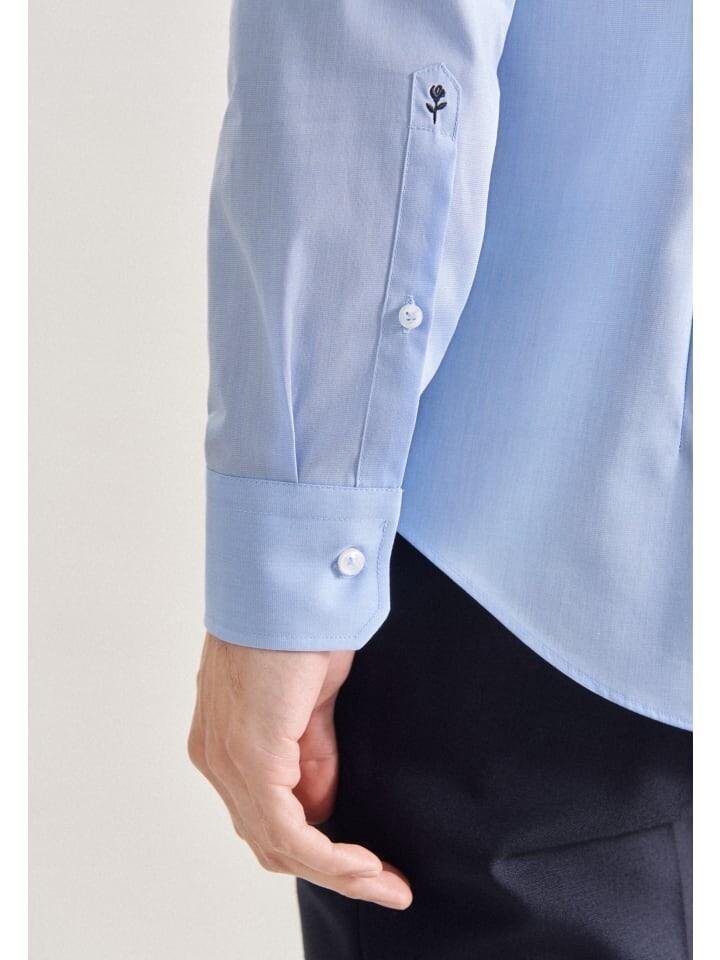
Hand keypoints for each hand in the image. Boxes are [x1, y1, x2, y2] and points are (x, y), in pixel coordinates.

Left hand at [188, 633, 412, 909]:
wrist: (292, 581)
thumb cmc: (300, 623)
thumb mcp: (310, 700)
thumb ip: (311, 751)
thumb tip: (323, 803)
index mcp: (223, 740)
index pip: (264, 816)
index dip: (317, 846)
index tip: (367, 860)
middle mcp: (215, 757)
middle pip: (269, 841)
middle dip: (332, 868)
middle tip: (386, 883)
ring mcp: (229, 761)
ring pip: (279, 845)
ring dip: (339, 870)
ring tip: (388, 881)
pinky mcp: (253, 759)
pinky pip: (290, 832)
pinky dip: (332, 856)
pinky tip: (366, 864)